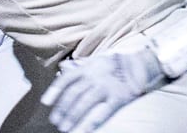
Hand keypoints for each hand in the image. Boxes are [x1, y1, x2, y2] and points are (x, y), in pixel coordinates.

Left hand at [42, 46, 167, 132]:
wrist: (141, 64)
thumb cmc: (115, 64)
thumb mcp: (96, 60)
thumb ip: (80, 67)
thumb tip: (62, 68)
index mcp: (87, 68)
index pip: (67, 79)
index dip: (54, 91)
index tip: (45, 102)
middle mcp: (94, 77)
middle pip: (73, 93)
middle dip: (62, 108)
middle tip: (55, 121)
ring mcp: (107, 87)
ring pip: (85, 103)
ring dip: (73, 116)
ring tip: (65, 128)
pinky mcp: (119, 98)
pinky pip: (103, 112)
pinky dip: (92, 122)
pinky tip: (83, 130)